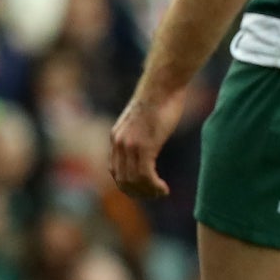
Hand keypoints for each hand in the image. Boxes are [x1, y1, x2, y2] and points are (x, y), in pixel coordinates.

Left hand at [110, 85, 189, 199]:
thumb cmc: (160, 96)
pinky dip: (154, 186)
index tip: (144, 188)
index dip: (128, 184)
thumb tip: (150, 135)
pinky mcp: (144, 146)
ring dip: (147, 191)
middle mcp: (119, 143)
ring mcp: (130, 145)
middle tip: (153, 195)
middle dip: (137, 192)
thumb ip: (141, 130)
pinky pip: (145, 175)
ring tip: (160, 193)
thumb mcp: (144, 117)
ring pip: (133, 180)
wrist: (162, 84)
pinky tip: (163, 188)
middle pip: (122, 179)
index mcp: (117, 137)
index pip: (115, 170)